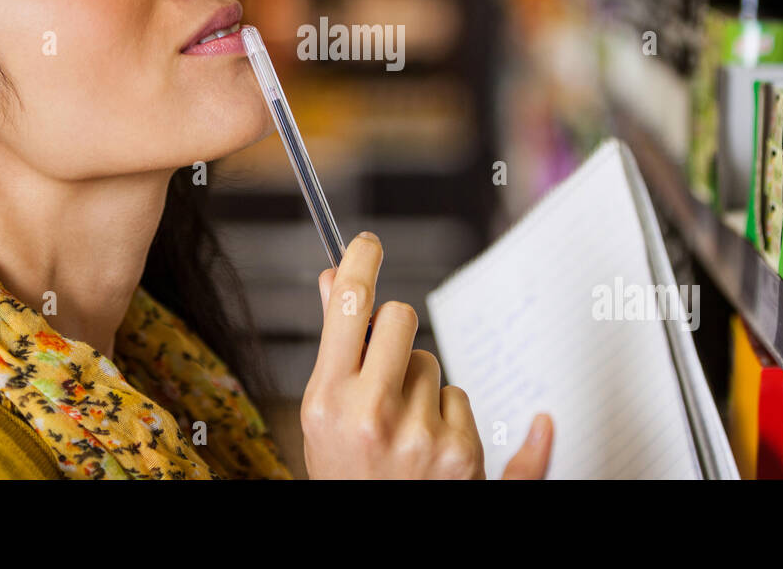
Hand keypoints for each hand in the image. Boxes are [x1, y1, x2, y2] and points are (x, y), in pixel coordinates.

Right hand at [301, 231, 553, 478]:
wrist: (378, 538)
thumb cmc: (347, 474)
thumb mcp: (322, 416)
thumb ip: (334, 347)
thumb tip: (335, 280)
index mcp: (328, 401)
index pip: (350, 306)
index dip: (360, 262)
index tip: (366, 244)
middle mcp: (372, 415)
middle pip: (401, 319)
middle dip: (396, 333)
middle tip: (385, 365)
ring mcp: (420, 434)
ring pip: (432, 363)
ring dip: (420, 386)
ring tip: (400, 430)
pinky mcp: (460, 452)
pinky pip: (459, 396)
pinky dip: (447, 417)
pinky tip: (428, 449)